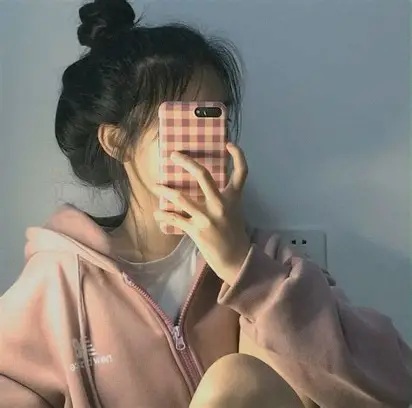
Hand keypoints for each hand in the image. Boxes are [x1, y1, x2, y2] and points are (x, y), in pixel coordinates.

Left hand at [153, 142, 250, 285]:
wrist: (236, 259)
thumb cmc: (233, 234)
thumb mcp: (234, 212)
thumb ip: (222, 199)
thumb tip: (203, 189)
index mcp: (233, 198)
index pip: (242, 172)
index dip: (238, 155)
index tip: (229, 144)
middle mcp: (221, 204)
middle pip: (203, 176)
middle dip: (186, 162)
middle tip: (173, 155)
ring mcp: (208, 217)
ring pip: (181, 197)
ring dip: (165, 191)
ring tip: (156, 186)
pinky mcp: (197, 231)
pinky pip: (175, 219)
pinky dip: (164, 216)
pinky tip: (157, 214)